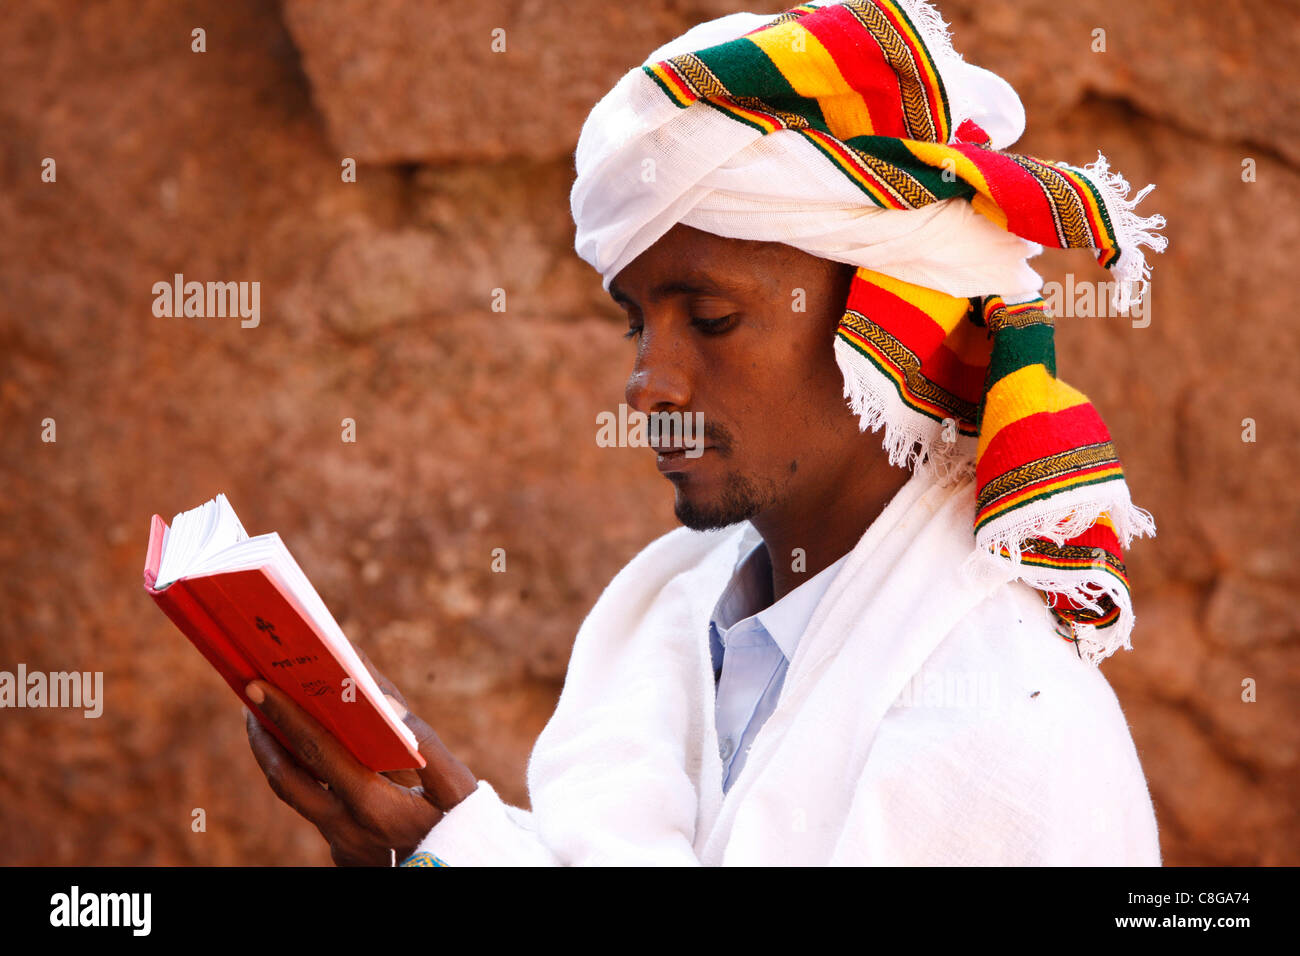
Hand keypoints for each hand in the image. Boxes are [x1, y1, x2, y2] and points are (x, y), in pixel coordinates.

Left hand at [244, 654, 476, 865]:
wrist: (460, 875)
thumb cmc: (466, 828)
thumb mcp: (457, 787)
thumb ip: (424, 744)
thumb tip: (384, 704)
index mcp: (373, 805)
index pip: (318, 752)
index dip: (286, 717)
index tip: (259, 687)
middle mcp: (347, 828)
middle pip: (287, 779)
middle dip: (264, 737)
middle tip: (252, 701)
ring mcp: (341, 844)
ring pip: (297, 796)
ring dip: (280, 758)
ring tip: (273, 723)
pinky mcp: (344, 853)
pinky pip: (318, 809)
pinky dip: (311, 777)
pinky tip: (319, 758)